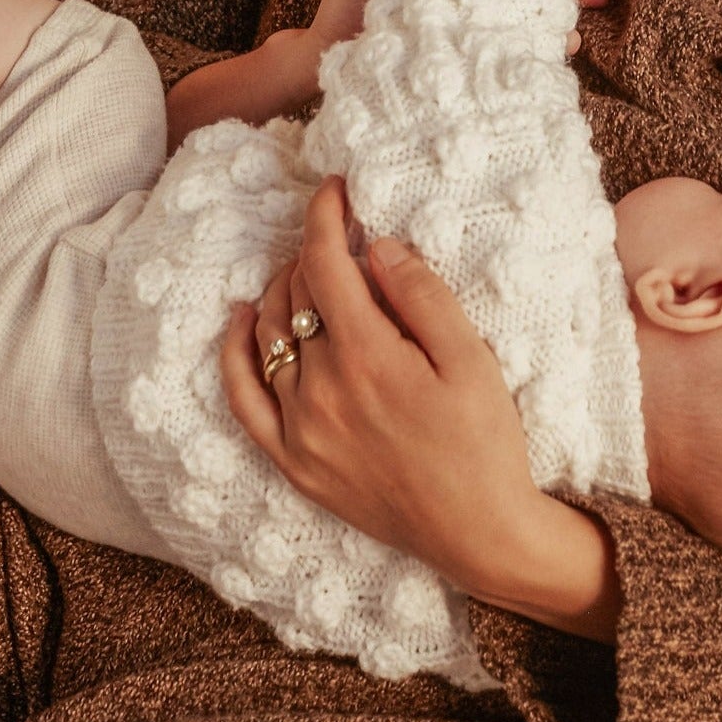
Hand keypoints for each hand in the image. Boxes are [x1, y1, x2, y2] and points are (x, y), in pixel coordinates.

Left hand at [220, 176, 545, 595]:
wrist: (479, 532)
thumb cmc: (485, 441)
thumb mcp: (471, 358)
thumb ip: (421, 296)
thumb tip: (376, 246)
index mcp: (367, 356)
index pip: (324, 262)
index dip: (324, 214)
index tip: (335, 188)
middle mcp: (321, 389)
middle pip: (296, 293)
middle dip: (314, 249)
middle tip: (342, 233)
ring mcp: (300, 428)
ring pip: (268, 334)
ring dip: (282, 289)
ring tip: (310, 271)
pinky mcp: (293, 461)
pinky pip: (244, 398)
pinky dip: (236, 352)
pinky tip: (241, 320)